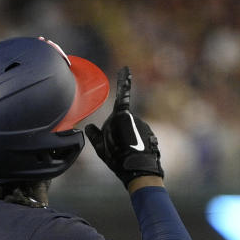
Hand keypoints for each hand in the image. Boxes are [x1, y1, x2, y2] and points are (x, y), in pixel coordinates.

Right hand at [84, 67, 163, 185]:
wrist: (139, 170)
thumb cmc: (117, 158)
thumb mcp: (101, 148)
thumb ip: (94, 135)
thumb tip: (88, 127)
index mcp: (121, 117)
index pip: (122, 95)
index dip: (123, 82)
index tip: (126, 69)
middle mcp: (134, 118)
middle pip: (122, 120)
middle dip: (117, 131)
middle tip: (115, 148)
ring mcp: (144, 126)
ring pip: (131, 129)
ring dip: (127, 138)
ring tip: (124, 153)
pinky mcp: (151, 134)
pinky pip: (139, 136)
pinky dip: (136, 143)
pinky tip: (133, 155)